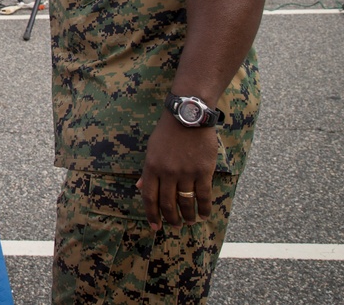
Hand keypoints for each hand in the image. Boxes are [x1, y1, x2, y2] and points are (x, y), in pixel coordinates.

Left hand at [137, 115, 216, 229]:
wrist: (188, 116)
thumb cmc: (167, 132)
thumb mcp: (151, 150)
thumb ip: (147, 171)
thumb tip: (140, 188)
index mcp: (152, 168)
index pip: (150, 198)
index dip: (152, 215)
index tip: (155, 227)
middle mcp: (167, 173)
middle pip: (168, 204)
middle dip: (171, 219)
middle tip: (175, 226)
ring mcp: (186, 173)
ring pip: (186, 202)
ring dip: (188, 216)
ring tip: (189, 222)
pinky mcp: (203, 171)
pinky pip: (203, 195)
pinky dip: (204, 208)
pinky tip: (204, 214)